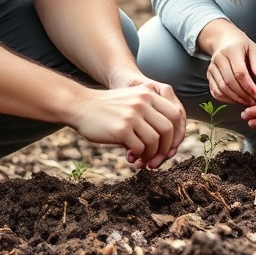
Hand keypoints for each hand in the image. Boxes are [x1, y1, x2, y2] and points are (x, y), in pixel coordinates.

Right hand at [70, 82, 184, 169]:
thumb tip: (168, 141)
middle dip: (165, 148)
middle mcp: (143, 102)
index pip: (175, 115)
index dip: (175, 133)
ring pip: (155, 140)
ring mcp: (132, 115)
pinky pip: (140, 147)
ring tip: (143, 160)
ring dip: (151, 154)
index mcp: (148, 94)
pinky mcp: (121, 129)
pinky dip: (138, 156)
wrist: (80, 106)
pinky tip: (130, 156)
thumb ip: (150, 113)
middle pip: (168, 129)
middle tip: (157, 158)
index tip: (168, 146)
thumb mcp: (132, 101)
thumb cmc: (107, 108)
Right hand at [206, 31, 255, 106]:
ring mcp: (212, 67)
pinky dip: (225, 99)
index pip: (239, 72)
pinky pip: (215, 91)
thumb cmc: (241, 45)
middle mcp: (219, 59)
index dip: (248, 85)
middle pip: (229, 82)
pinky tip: (235, 100)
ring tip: (245, 101)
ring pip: (221, 88)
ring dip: (234, 98)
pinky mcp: (209, 75)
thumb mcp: (254, 48)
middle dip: (242, 94)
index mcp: (232, 50)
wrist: (223, 40)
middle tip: (252, 100)